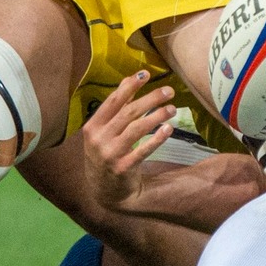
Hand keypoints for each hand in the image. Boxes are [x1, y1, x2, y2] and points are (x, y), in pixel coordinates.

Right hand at [81, 71, 175, 206]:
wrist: (105, 192)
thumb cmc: (106, 154)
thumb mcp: (104, 131)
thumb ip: (116, 106)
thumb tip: (129, 79)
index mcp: (93, 126)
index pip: (113, 101)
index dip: (130, 86)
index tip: (146, 73)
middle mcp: (99, 139)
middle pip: (128, 113)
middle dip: (150, 99)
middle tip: (169, 91)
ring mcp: (110, 154)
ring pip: (136, 129)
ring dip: (156, 116)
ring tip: (173, 108)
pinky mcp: (123, 168)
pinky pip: (142, 150)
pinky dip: (156, 139)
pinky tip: (169, 129)